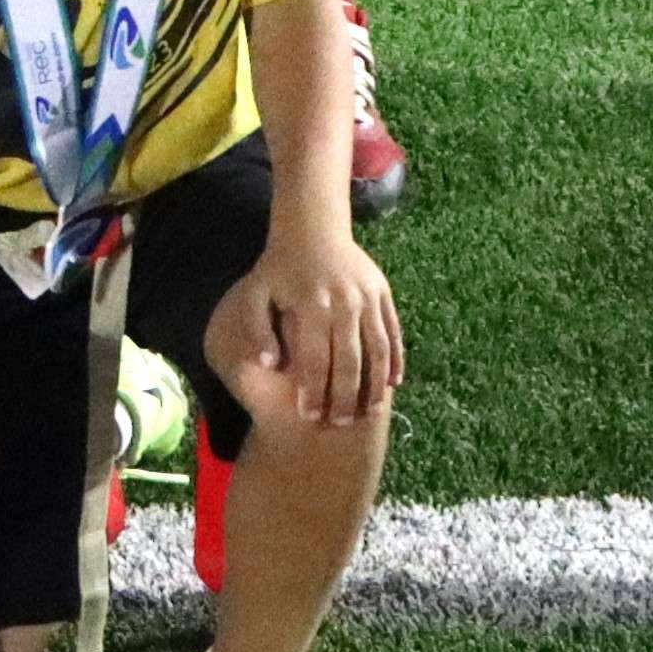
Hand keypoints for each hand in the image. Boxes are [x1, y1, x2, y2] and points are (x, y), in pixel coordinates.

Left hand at [233, 231, 402, 426]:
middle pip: (349, 361)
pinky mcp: (383, 294)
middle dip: (345, 396)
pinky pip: (394, 333)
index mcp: (311, 304)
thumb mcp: (256, 292)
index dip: (313, 390)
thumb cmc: (278, 267)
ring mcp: (367, 298)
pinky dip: (396, 360)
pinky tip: (394, 384)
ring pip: (378, 351)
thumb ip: (257, 328)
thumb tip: (267, 364)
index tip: (309, 415)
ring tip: (370, 413)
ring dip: (376, 385)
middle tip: (340, 424)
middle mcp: (343, 303)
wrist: (311, 227)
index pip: (315, 358)